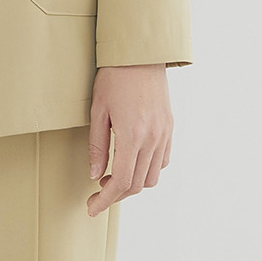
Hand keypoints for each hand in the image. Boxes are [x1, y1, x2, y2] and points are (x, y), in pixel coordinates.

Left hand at [86, 64, 172, 216]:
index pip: (121, 182)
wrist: (141, 53)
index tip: (92, 207)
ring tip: (112, 177)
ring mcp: (164, 134)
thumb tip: (94, 175)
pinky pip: (163, 160)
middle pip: (137, 184)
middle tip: (97, 195)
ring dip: (132, 184)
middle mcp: (153, 138)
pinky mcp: (169, 127)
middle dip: (116, 195)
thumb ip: (97, 146)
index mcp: (132, 136)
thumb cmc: (114, 77)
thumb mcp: (98, 111)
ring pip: (152, 176)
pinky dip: (147, 170)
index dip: (105, 200)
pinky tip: (131, 162)